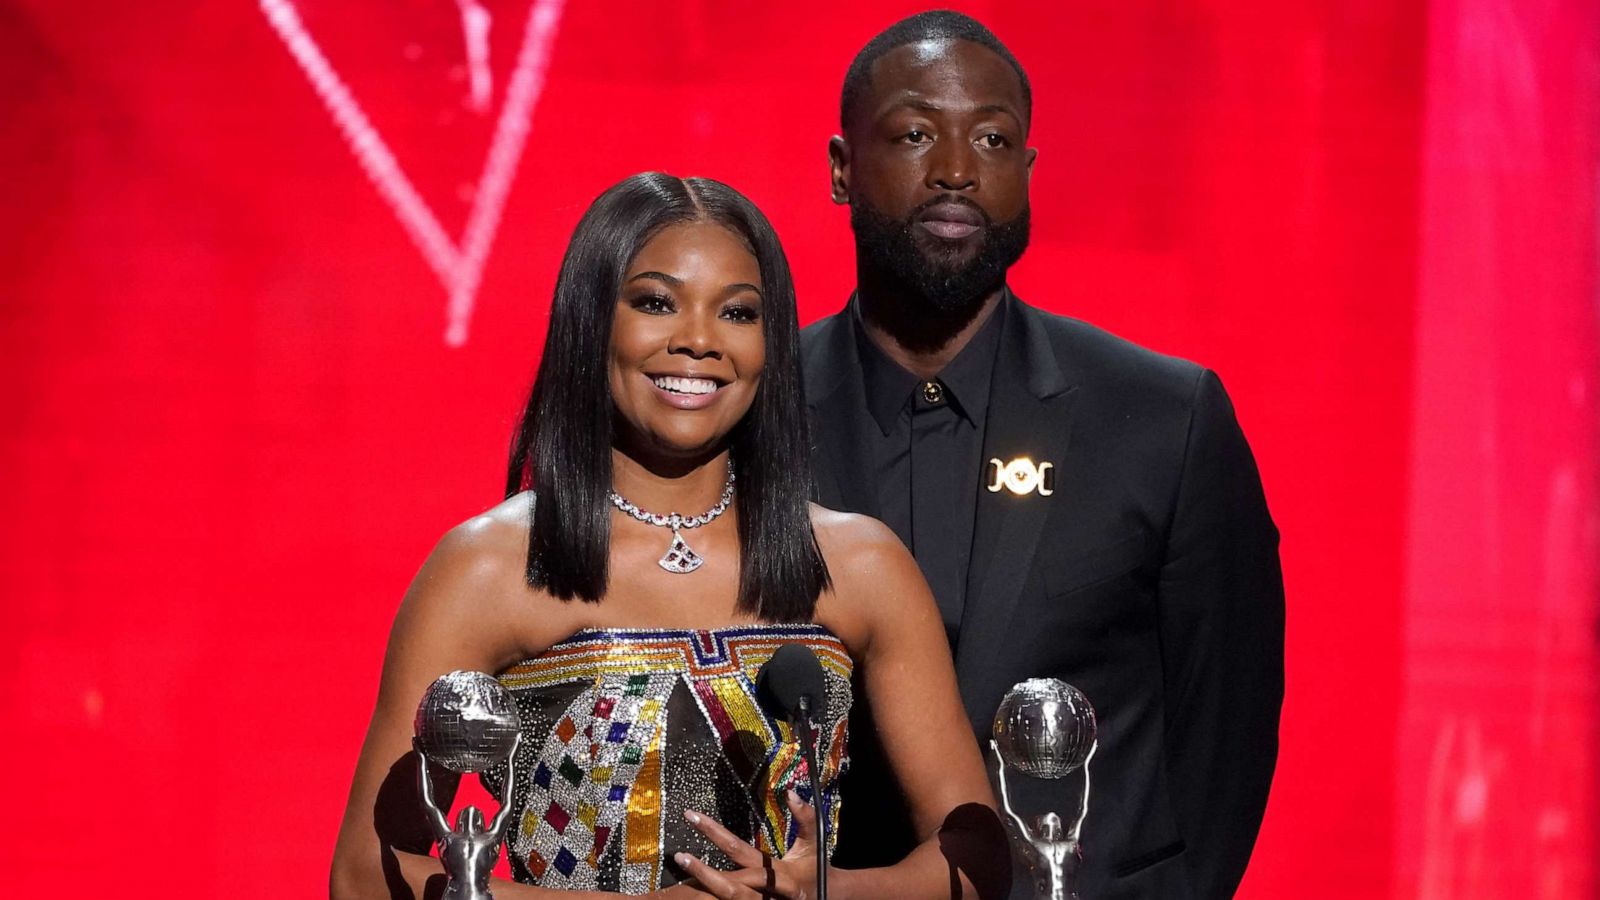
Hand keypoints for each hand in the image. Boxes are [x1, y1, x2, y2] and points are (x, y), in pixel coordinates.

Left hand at [673, 790, 820, 898]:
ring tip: (683, 874)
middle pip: (732, 884)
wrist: (832, 898)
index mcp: (779, 871)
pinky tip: (696, 894)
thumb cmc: (817, 868)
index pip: (740, 850)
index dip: (714, 833)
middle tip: (679, 857)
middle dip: (703, 872)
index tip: (692, 817)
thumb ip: (804, 817)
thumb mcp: (814, 841)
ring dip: (706, 887)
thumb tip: (790, 792)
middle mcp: (769, 892)